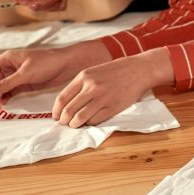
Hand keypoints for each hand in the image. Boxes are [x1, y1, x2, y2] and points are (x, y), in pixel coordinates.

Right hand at [0, 41, 109, 101]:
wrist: (65, 65)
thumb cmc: (46, 62)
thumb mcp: (25, 73)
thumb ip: (7, 82)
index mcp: (7, 59)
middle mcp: (9, 67)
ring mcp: (16, 76)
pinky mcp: (23, 84)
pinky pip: (9, 91)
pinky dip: (5, 96)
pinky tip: (5, 102)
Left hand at [52, 49, 173, 127]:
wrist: (138, 70)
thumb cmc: (115, 71)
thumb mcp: (94, 72)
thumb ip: (81, 85)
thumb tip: (67, 102)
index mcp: (84, 77)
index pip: (63, 98)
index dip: (56, 110)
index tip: (55, 116)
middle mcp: (91, 87)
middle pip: (69, 110)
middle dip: (64, 120)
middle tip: (64, 123)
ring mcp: (102, 98)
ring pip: (80, 118)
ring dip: (75, 124)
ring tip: (74, 125)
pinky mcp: (113, 107)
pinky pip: (95, 120)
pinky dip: (90, 124)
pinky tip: (89, 122)